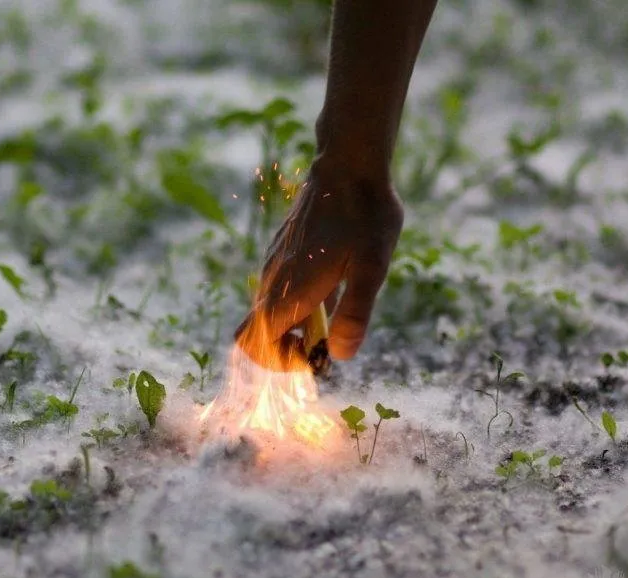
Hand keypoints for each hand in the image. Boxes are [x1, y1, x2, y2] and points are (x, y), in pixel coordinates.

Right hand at [235, 159, 403, 366]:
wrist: (349, 165)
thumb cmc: (365, 215)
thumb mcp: (372, 269)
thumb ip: (355, 315)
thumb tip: (339, 355)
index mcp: (290, 290)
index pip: (255, 345)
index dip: (280, 361)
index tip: (315, 354)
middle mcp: (274, 280)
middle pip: (256, 334)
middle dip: (286, 349)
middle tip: (325, 340)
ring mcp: (274, 265)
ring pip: (267, 313)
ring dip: (294, 327)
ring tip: (335, 311)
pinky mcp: (282, 253)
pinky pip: (278, 292)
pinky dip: (297, 305)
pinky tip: (333, 285)